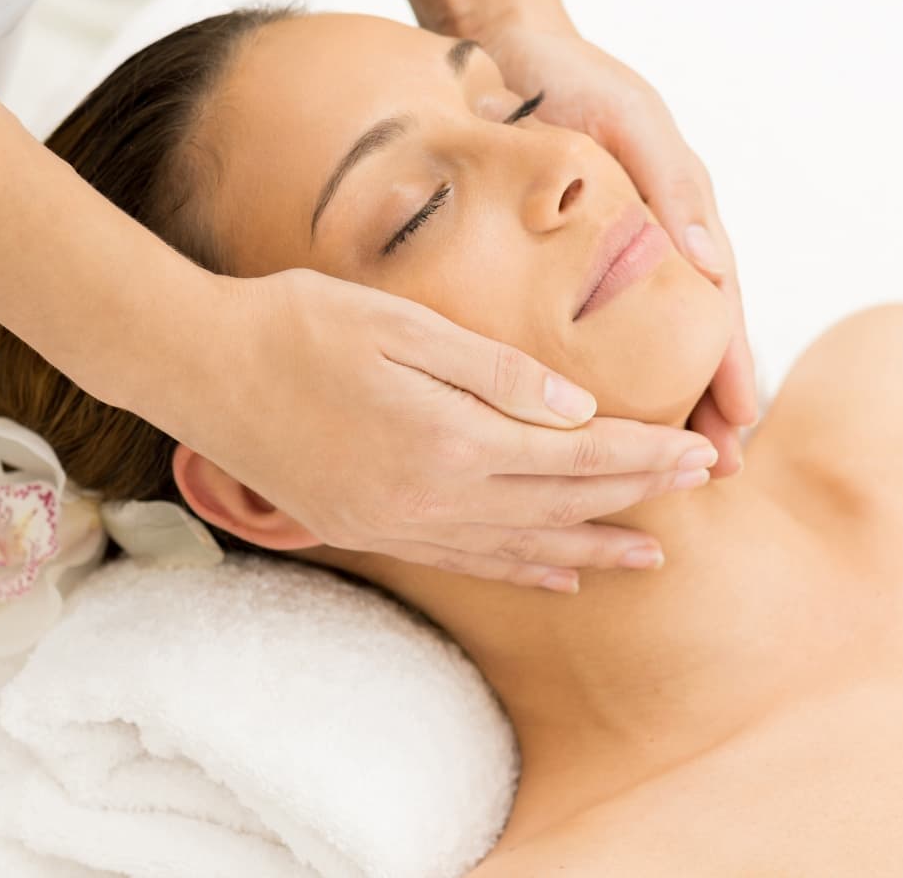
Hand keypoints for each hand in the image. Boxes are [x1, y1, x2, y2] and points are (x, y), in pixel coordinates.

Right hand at [185, 269, 716, 592]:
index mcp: (453, 440)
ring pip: (524, 547)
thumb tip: (580, 408)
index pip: (578, 456)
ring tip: (648, 556)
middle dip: (639, 495)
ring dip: (593, 548)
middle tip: (700, 487)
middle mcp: (435, 499)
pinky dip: (524, 570)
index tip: (700, 452)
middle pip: (563, 505)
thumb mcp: (405, 327)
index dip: (645, 455)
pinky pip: (469, 562)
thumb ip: (498, 373)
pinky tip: (558, 575)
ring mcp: (402, 525)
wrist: (202, 369)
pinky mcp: (373, 531)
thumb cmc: (301, 326)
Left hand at [477, 15, 758, 473]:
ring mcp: (607, 257)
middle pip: (690, 340)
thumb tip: (707, 265)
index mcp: (680, 219)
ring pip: (643, 343)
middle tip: (715, 470)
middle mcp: (652, 247)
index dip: (730, 370)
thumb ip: (673, 185)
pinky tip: (594, 410)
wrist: (507, 46)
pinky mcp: (559, 260)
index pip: (718, 311)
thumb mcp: (633, 121)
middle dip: (707, 404)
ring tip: (664, 458)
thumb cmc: (576, 78)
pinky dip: (602, 370)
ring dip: (662, 401)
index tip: (739, 428)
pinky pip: (587, 325)